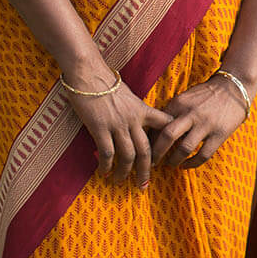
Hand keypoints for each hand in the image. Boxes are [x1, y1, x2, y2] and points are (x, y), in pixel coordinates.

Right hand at [61, 67, 172, 187]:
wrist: (88, 73)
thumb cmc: (105, 82)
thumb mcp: (128, 95)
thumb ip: (134, 110)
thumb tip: (136, 124)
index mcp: (142, 109)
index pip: (164, 125)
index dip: (168, 141)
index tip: (166, 156)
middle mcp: (133, 119)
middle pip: (146, 150)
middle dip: (146, 170)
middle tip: (144, 184)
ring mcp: (117, 124)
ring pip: (128, 155)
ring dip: (125, 172)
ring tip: (121, 181)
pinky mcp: (100, 128)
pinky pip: (108, 153)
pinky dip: (106, 166)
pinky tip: (104, 172)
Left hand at [152, 75, 250, 169]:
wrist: (234, 87)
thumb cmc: (206, 94)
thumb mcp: (186, 98)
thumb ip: (172, 112)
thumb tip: (154, 132)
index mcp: (179, 103)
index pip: (158, 124)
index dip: (150, 139)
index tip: (147, 148)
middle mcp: (191, 113)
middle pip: (167, 136)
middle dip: (156, 153)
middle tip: (152, 162)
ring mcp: (206, 124)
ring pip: (184, 148)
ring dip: (173, 160)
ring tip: (170, 164)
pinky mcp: (219, 134)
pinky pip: (203, 155)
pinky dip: (192, 163)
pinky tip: (186, 165)